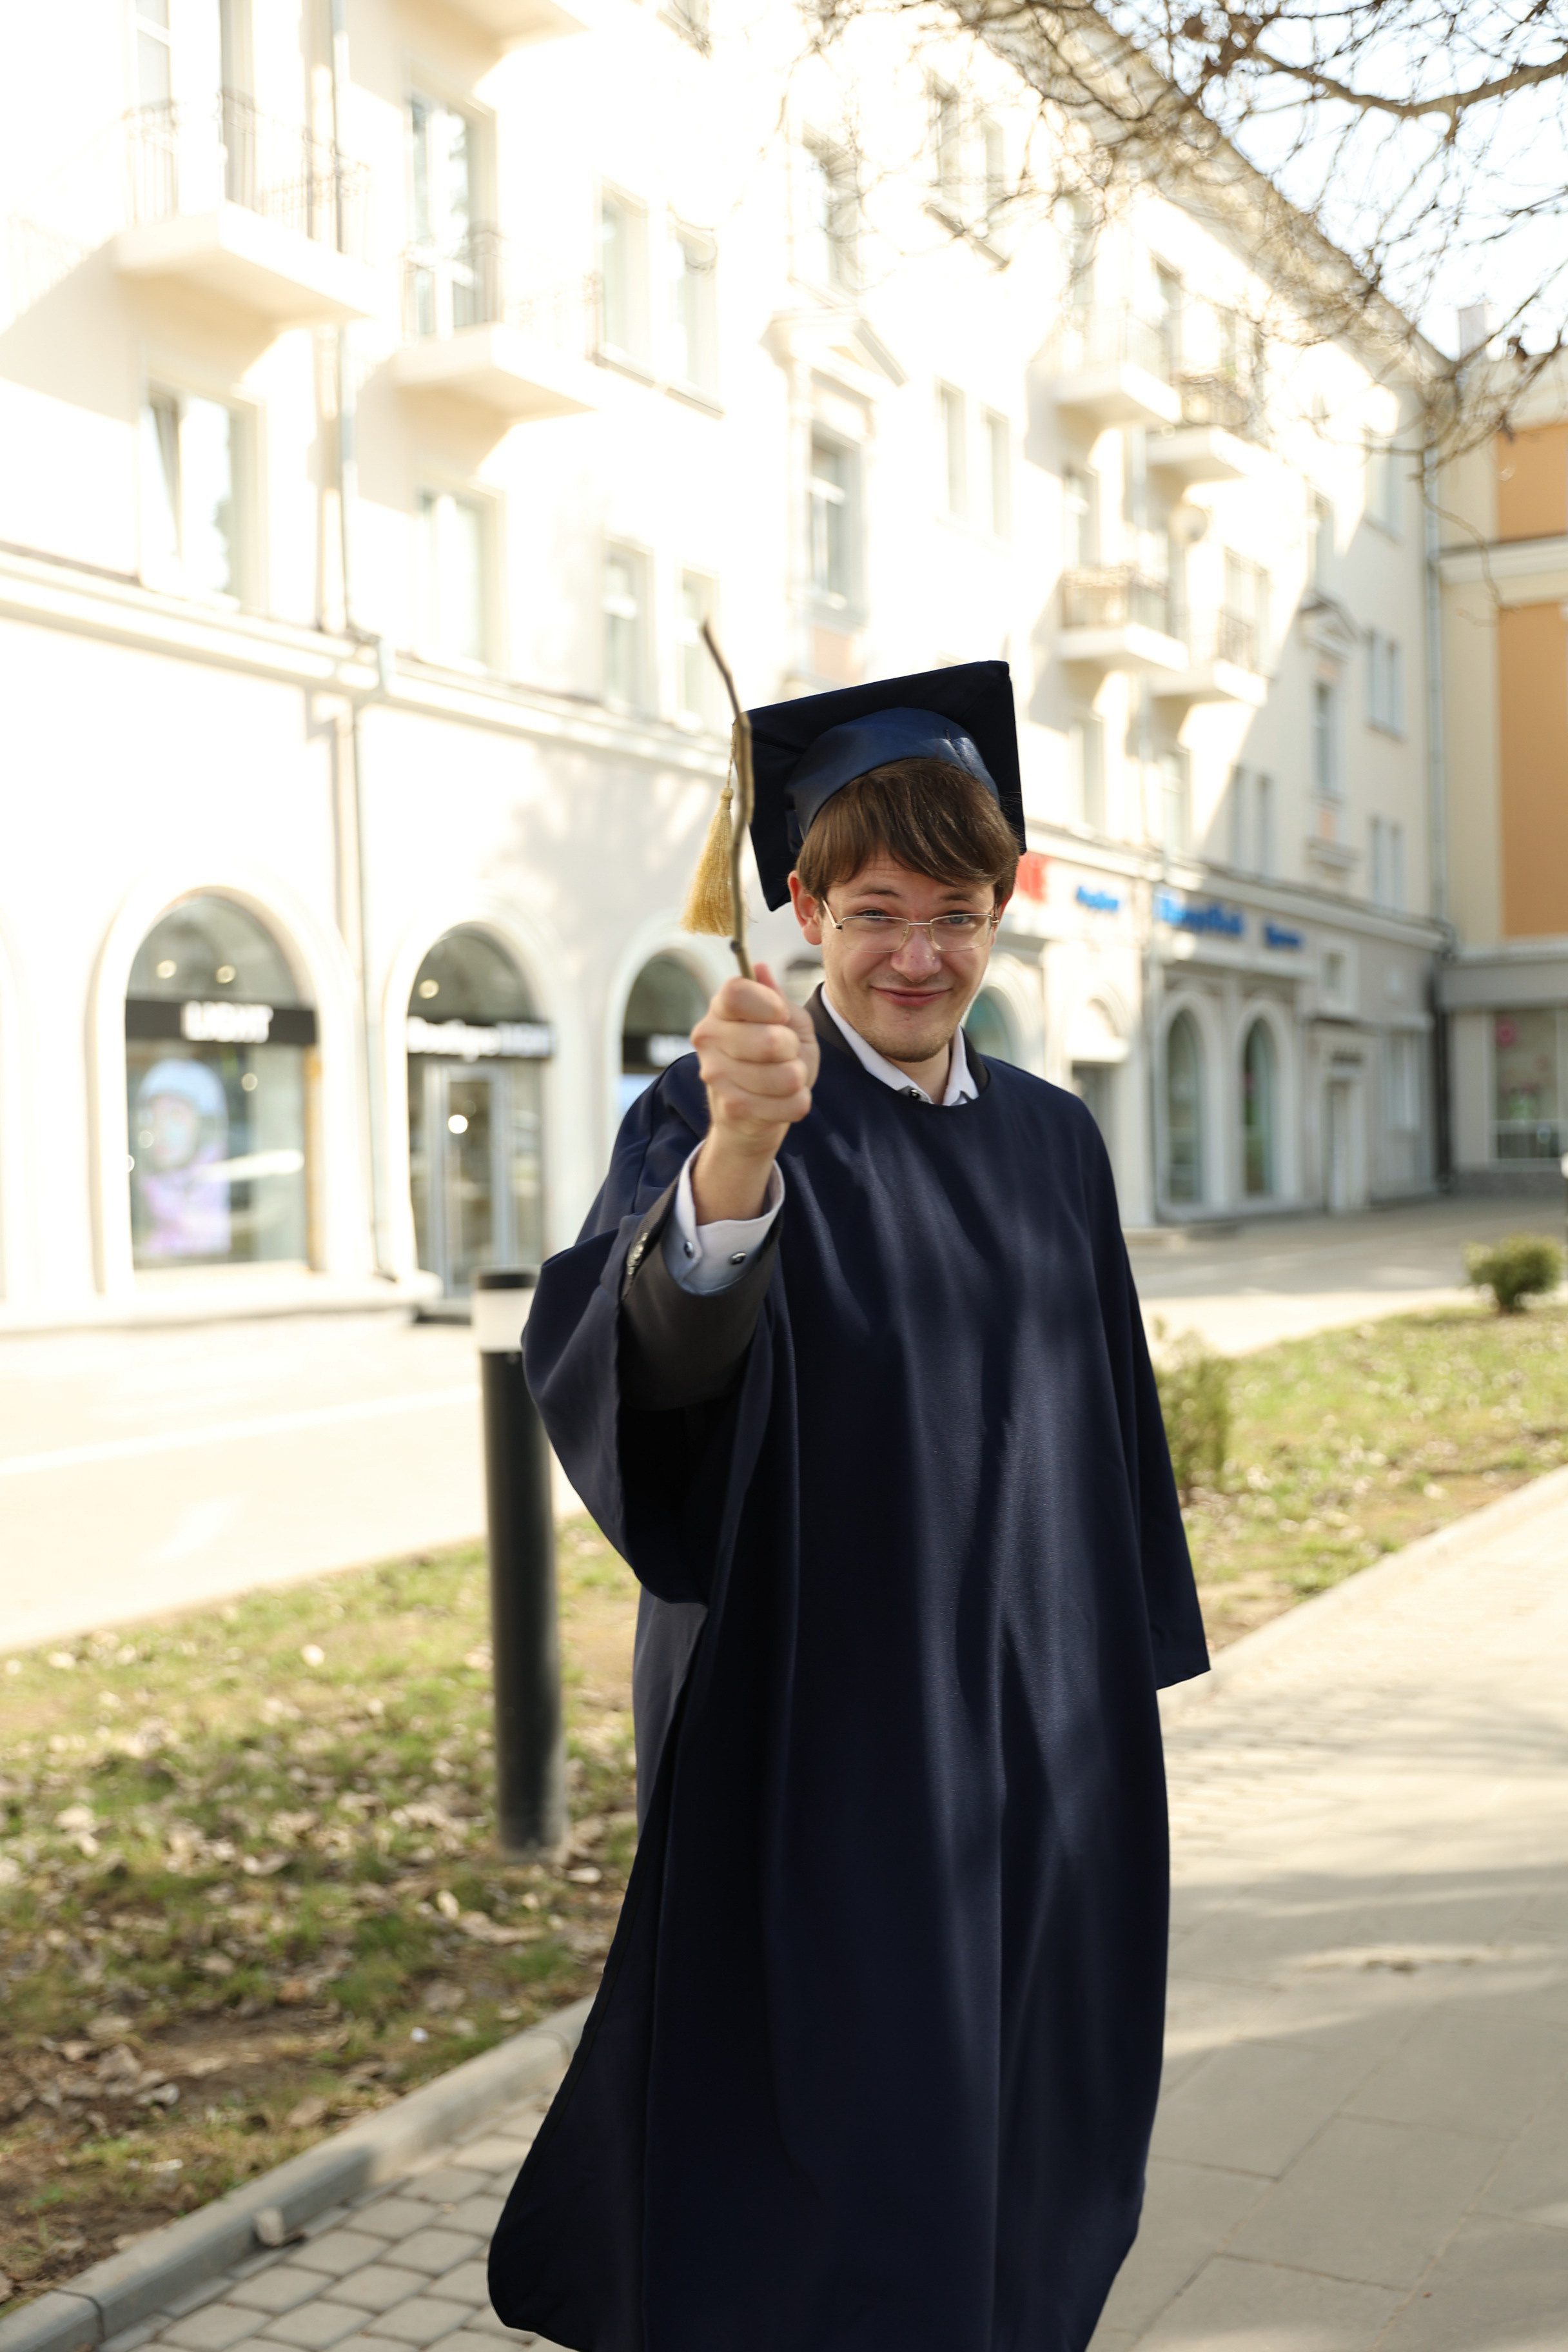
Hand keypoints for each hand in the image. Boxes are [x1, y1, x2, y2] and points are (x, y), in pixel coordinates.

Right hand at [689, 962, 818, 1221]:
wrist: (755, 1111)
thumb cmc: (774, 1057)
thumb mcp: (785, 1020)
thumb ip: (777, 997)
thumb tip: (759, 968)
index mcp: (721, 1008)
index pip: (737, 992)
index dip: (769, 1004)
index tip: (781, 1016)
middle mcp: (708, 1037)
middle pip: (771, 1041)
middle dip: (793, 1049)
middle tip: (786, 1053)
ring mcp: (715, 1075)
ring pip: (786, 1076)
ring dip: (798, 1078)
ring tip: (785, 1077)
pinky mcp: (731, 1108)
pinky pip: (790, 1104)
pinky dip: (798, 1102)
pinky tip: (782, 1100)